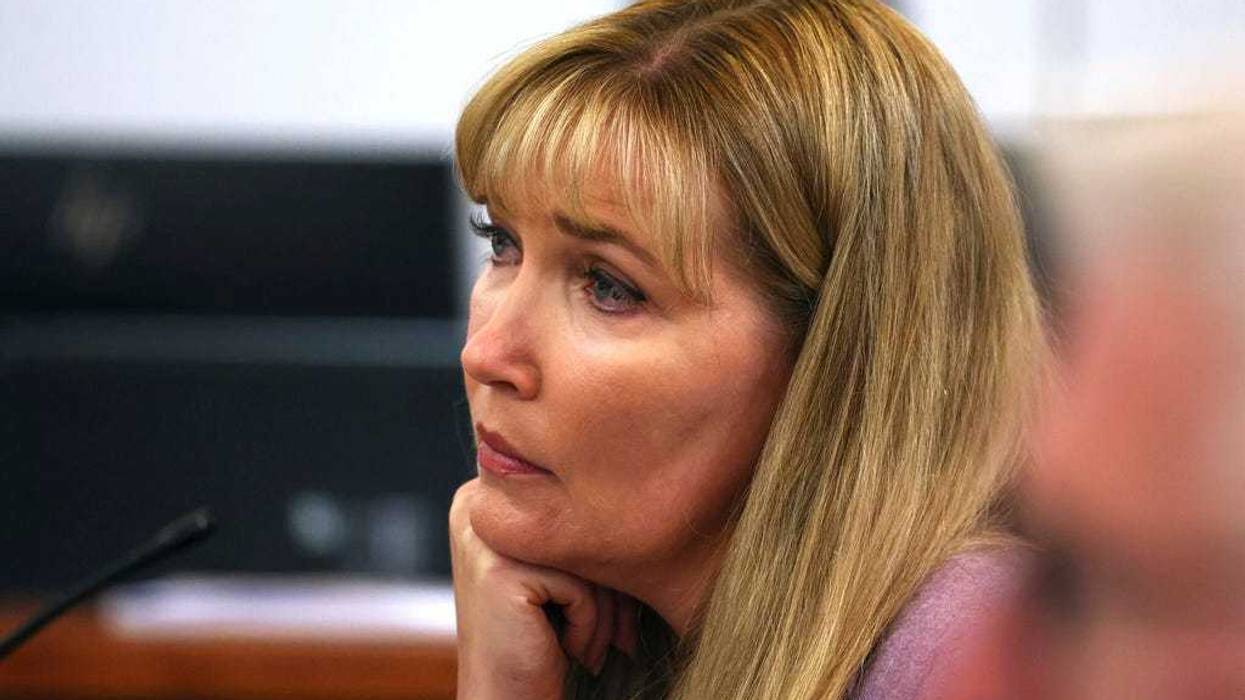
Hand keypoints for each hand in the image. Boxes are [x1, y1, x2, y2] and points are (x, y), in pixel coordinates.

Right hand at [450, 479, 636, 699]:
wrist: (504, 698)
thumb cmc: (540, 638)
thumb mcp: (558, 567)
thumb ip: (578, 526)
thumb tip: (641, 500)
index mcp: (487, 494)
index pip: (571, 503)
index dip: (603, 554)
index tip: (617, 604)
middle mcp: (476, 503)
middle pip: (579, 525)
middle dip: (610, 586)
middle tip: (619, 634)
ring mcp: (482, 535)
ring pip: (585, 554)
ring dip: (603, 611)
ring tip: (587, 645)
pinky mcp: (498, 571)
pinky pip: (579, 586)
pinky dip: (587, 624)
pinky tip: (564, 649)